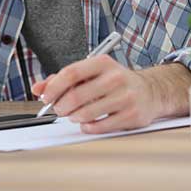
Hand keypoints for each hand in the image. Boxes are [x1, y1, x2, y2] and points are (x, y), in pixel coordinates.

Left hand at [31, 55, 159, 133]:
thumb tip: (39, 89)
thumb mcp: (92, 73)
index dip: (54, 87)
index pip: (71, 73)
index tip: (46, 97)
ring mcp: (125, 96)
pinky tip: (87, 123)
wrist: (151, 91)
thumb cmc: (116, 82)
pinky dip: (88, 127)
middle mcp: (116, 77)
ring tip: (74, 115)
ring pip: (87, 113)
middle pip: (77, 95)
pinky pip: (100, 126)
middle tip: (59, 109)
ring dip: (74, 117)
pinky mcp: (132, 115)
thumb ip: (63, 79)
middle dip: (62, 106)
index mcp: (103, 63)